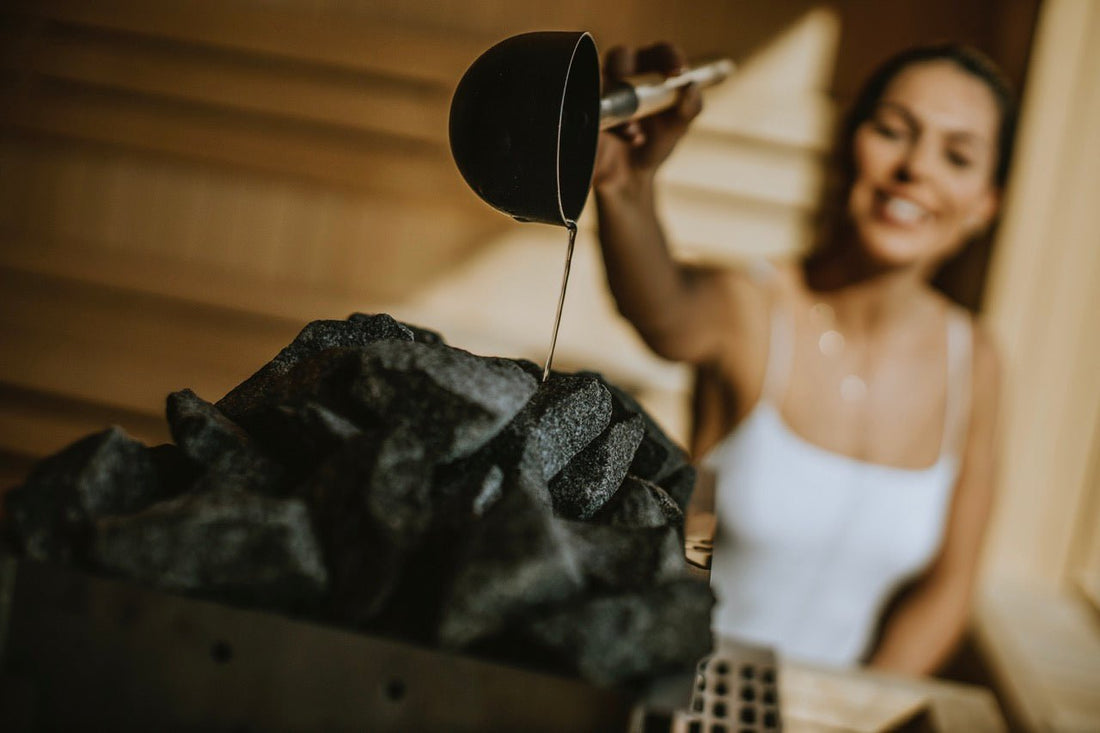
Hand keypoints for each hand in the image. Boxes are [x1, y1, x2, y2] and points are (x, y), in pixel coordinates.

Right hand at [592, 43, 703, 194]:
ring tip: (635, 131)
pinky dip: (612, 125)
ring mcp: (599, 97)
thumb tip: (689, 87)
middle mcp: (622, 79)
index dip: (668, 56)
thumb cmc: (654, 145)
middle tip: (633, 83)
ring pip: (599, 82)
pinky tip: (629, 138)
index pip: (658, 52)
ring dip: (618, 102)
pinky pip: (590, 111)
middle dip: (626, 66)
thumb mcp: (677, 127)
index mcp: (648, 73)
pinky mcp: (584, 117)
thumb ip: (690, 107)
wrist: (631, 179)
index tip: (678, 73)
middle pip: (619, 56)